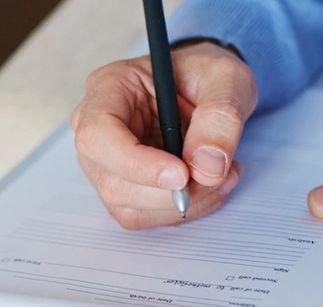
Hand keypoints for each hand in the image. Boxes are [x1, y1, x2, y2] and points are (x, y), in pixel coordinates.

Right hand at [72, 42, 255, 228]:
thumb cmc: (205, 76)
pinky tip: (208, 185)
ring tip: (220, 175)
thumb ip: (220, 116)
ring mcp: (104, 164)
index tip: (181, 174)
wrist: (206, 90)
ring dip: (181, 203)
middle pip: (113, 181)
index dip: (136, 163)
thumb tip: (206, 166)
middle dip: (170, 191)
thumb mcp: (226, 77)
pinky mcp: (122, 188)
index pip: (98, 135)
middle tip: (216, 173)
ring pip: (128, 206)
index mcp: (108, 88)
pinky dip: (182, 209)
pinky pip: (144, 216)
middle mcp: (95, 129)